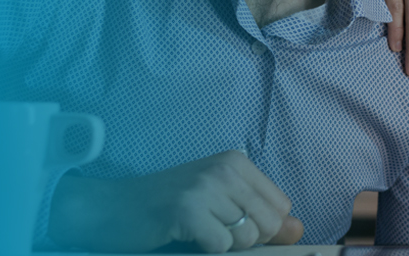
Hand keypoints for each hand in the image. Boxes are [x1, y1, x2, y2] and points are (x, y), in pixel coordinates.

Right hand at [49, 150, 303, 252]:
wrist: (109, 209)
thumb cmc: (166, 210)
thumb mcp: (219, 206)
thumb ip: (260, 217)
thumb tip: (298, 230)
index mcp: (237, 162)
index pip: (281, 206)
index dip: (261, 227)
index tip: (228, 223)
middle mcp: (225, 168)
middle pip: (269, 223)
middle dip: (245, 240)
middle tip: (209, 230)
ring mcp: (206, 187)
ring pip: (246, 237)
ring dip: (222, 245)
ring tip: (195, 231)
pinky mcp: (187, 210)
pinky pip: (221, 246)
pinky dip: (205, 250)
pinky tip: (183, 236)